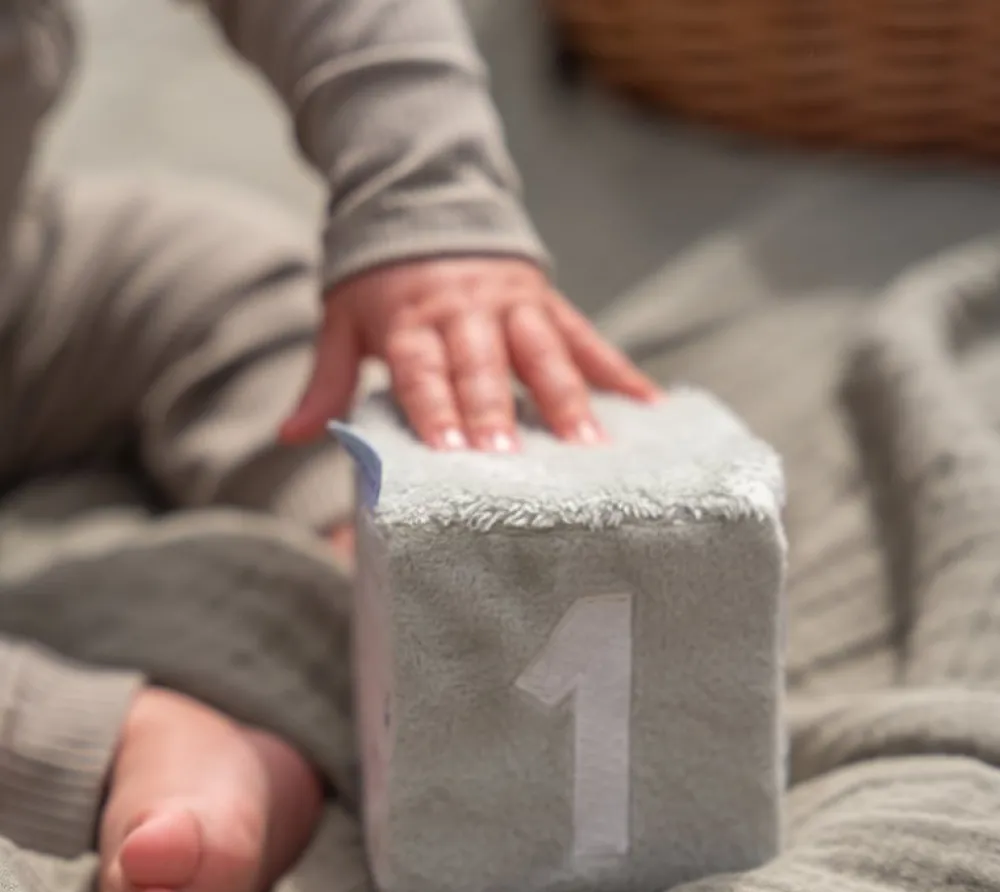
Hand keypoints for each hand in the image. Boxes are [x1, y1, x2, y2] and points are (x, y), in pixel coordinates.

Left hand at [280, 257, 659, 450]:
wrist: (424, 202)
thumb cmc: (381, 283)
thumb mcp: (342, 321)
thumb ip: (326, 381)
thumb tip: (292, 436)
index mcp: (410, 318)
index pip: (423, 370)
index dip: (436, 408)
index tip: (451, 451)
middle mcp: (464, 309)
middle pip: (483, 363)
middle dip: (499, 408)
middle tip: (514, 457)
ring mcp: (512, 303)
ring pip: (544, 350)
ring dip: (568, 397)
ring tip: (592, 446)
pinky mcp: (547, 301)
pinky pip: (586, 336)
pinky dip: (617, 370)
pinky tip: (648, 405)